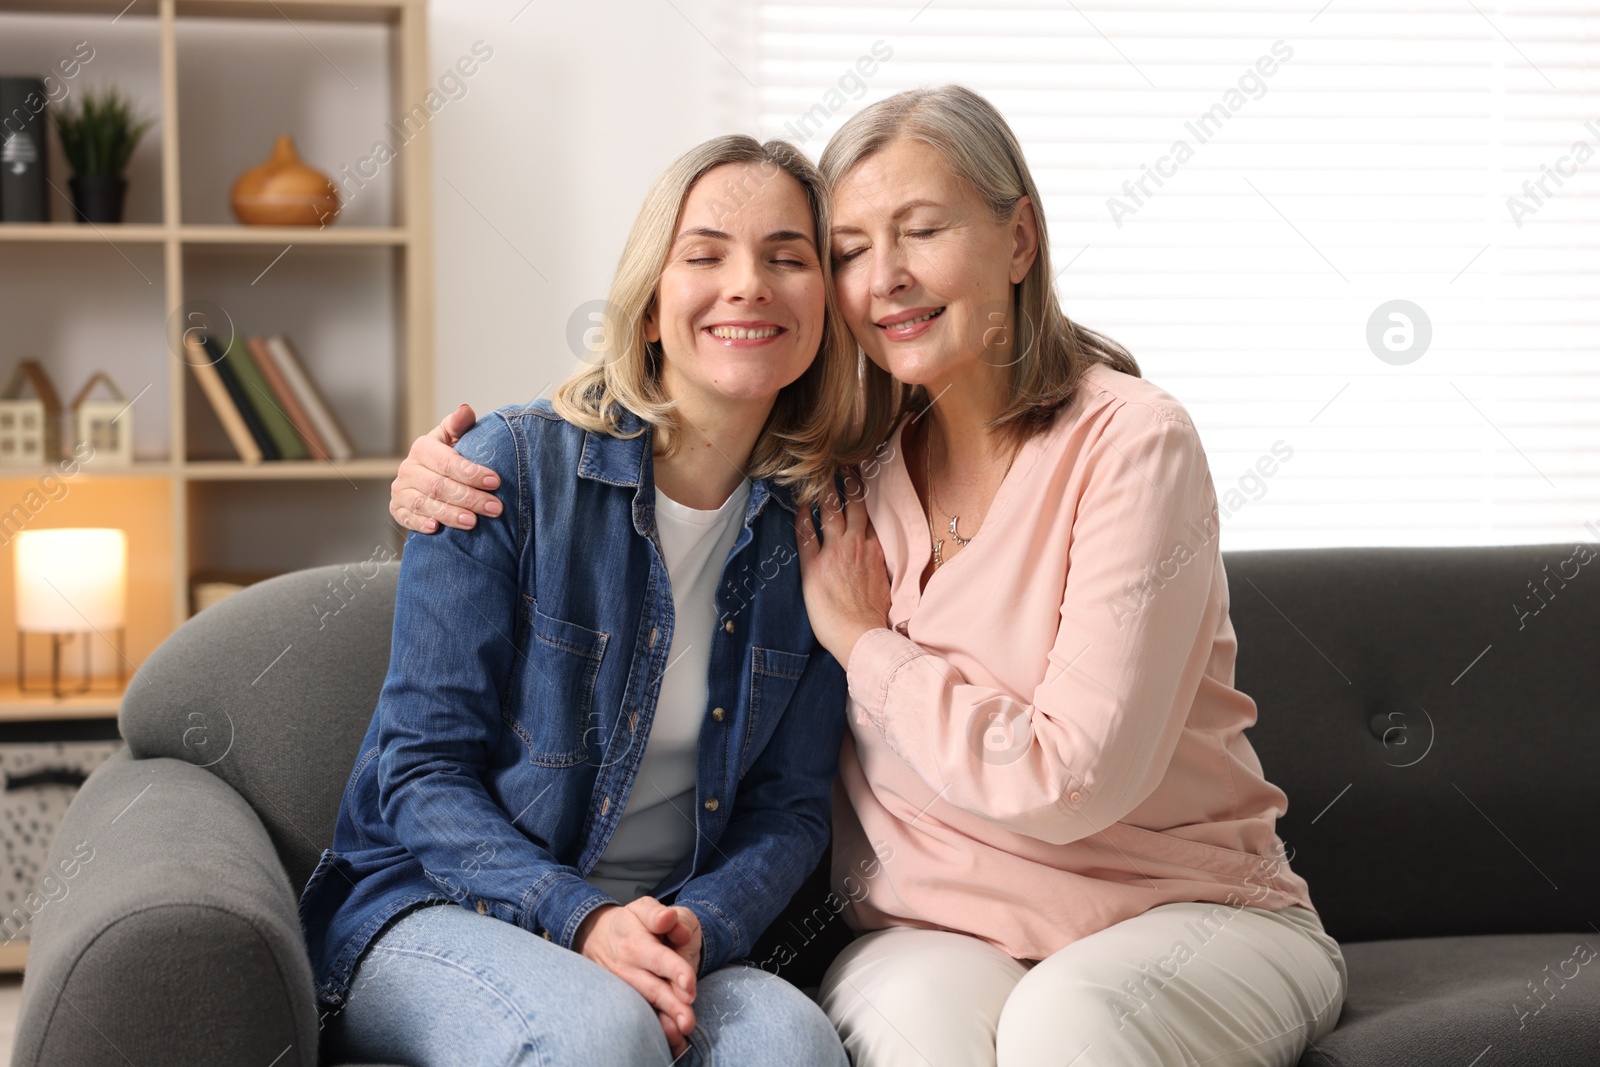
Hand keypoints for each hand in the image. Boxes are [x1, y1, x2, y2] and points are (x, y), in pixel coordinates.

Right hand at [389, 403, 501, 532]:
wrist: (430, 477)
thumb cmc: (448, 457)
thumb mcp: (454, 438)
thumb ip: (460, 425)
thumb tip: (466, 409)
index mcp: (423, 448)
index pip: (447, 461)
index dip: (471, 472)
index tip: (495, 481)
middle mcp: (408, 469)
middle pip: (439, 486)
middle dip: (469, 498)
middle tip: (495, 507)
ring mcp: (401, 490)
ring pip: (425, 504)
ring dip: (450, 514)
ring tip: (473, 522)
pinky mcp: (397, 509)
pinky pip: (406, 518)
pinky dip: (420, 523)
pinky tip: (436, 528)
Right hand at [573, 901, 697, 1057]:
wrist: (596, 938)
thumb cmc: (629, 924)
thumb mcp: (642, 909)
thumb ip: (658, 914)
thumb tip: (670, 920)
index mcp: (635, 944)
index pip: (658, 958)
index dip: (674, 970)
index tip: (689, 983)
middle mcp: (628, 969)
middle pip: (652, 989)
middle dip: (672, 1005)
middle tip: (688, 1019)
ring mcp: (625, 987)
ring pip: (645, 1005)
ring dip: (664, 1020)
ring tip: (681, 1032)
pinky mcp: (625, 1000)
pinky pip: (639, 1014)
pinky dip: (655, 1027)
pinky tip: (670, 1038)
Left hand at [794, 475, 891, 665]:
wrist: (862, 635)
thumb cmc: (874, 619)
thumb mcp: (885, 586)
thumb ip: (879, 567)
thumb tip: (877, 564)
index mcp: (875, 551)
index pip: (868, 517)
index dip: (863, 497)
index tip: (859, 481)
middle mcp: (856, 545)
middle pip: (853, 504)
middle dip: (848, 481)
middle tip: (842, 463)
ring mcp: (835, 552)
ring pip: (830, 510)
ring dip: (825, 489)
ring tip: (820, 472)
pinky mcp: (814, 565)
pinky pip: (805, 534)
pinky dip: (801, 517)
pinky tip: (796, 505)